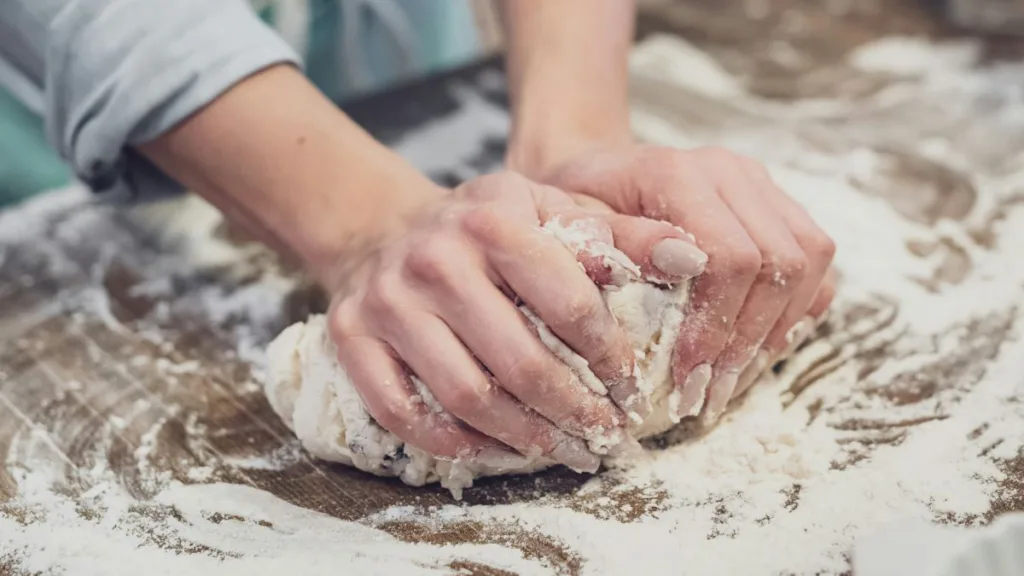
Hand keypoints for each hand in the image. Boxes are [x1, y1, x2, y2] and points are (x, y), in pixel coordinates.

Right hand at [325, 171, 700, 470]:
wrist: (386, 227)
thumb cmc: (485, 227)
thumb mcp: (551, 209)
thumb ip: (621, 234)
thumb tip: (693, 258)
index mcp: (494, 219)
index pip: (569, 303)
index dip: (609, 357)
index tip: (631, 387)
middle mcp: (436, 258)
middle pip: (520, 362)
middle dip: (574, 411)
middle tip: (605, 435)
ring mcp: (389, 301)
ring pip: (466, 395)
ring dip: (523, 437)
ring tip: (562, 450)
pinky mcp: (353, 336)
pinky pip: (403, 411)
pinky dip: (453, 442)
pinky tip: (491, 450)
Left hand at [531, 145, 835, 422]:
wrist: (596, 174)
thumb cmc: (576, 209)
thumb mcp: (571, 229)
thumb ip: (617, 246)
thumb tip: (679, 267)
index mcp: (678, 172)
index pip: (730, 256)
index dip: (716, 326)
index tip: (687, 378)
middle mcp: (730, 171)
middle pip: (779, 262)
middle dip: (748, 340)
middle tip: (710, 394)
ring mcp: (760, 184)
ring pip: (810, 259)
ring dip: (777, 330)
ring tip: (733, 380)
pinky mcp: (778, 203)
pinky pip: (815, 259)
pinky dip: (796, 309)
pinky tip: (755, 348)